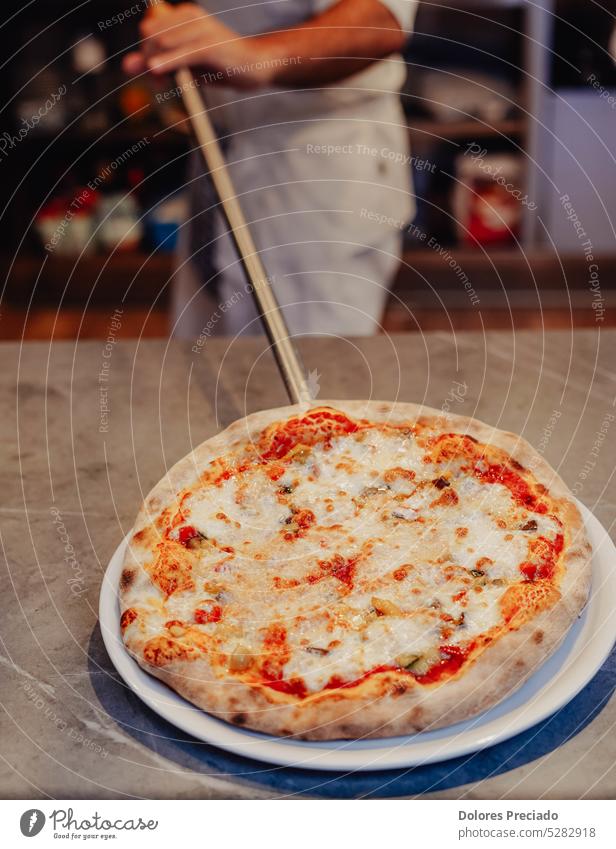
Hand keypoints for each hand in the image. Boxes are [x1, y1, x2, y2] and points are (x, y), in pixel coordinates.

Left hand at [122, 3, 271, 87]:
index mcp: (184, 15)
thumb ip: (156, 62)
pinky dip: (168, 62)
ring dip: (156, 64)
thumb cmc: (220, 65)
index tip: (153, 71)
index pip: (149, 27)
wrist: (256, 65)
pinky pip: (183, 53)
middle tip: (156, 80)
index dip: (145, 50)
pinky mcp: (211, 45)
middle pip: (151, 34)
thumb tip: (127, 65)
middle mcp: (191, 15)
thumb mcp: (185, 64)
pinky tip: (156, 70)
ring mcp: (202, 28)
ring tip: (160, 82)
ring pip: (163, 42)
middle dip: (148, 58)